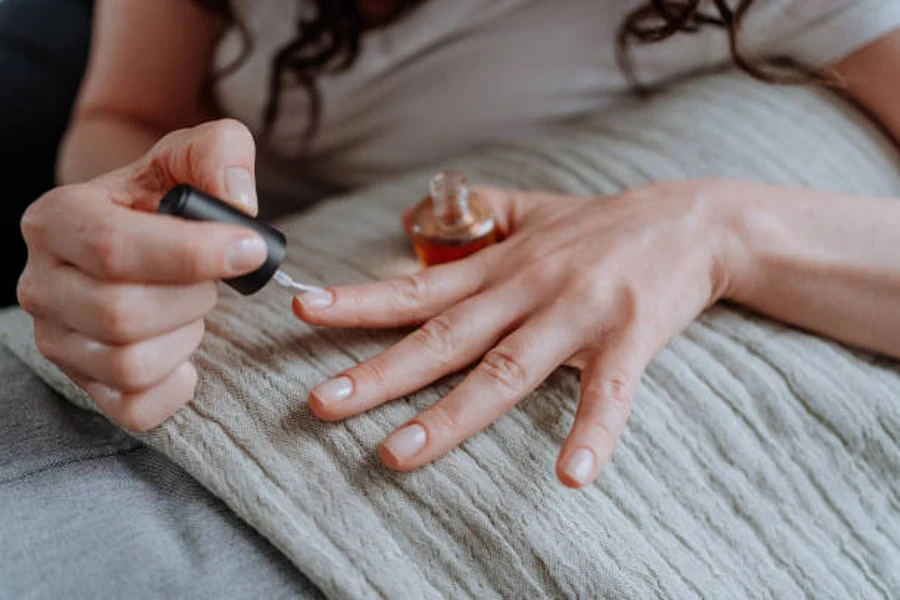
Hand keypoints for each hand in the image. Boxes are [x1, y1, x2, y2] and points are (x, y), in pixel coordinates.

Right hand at [18, 120, 265, 431]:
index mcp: (59, 219)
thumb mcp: (192, 156)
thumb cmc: (166, 197)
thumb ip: (220, 154)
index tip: (248, 249)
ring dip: (186, 337)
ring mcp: (57, 339)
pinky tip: (186, 352)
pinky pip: (133, 409)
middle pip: (121, 313)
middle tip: (211, 280)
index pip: (114, 247)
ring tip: (191, 307)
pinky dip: (175, 387)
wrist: (140, 233)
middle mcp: (42, 282)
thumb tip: (239, 204)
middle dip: (191, 297)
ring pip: (129, 364)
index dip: (192, 254)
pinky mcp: (83, 382)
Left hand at [294, 179, 737, 486]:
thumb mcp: (532, 208)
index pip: (418, 287)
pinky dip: (591, 433)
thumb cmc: (603, 223)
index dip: (360, 301)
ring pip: (505, 370)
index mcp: (500, 266)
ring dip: (451, 415)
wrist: (692, 221)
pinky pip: (607, 392)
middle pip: (443, 338)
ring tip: (398, 453)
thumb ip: (475, 210)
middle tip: (321, 404)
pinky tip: (571, 476)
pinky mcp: (628, 338)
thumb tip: (411, 214)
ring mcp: (576, 315)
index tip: (306, 311)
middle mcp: (527, 289)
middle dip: (379, 374)